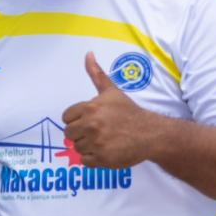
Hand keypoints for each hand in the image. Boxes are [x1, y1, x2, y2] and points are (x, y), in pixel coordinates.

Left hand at [61, 53, 155, 168]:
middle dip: (80, 134)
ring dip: (87, 146)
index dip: (77, 119)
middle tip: (96, 132)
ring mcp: (96, 143)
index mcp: (90, 108)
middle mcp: (91, 125)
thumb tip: (87, 54)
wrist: (149, 133)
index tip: (90, 120)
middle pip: (69, 134)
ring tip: (103, 141)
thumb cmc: (128, 112)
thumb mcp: (111, 91)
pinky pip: (85, 161)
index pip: (66, 117)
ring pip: (77, 148)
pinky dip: (93, 158)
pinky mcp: (102, 158)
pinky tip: (105, 150)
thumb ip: (96, 74)